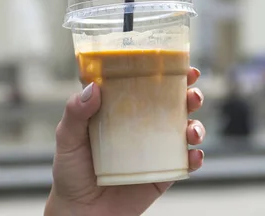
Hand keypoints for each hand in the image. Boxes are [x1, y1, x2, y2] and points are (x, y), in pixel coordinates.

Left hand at [45, 67, 205, 215]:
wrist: (80, 213)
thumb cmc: (71, 171)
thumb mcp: (67, 138)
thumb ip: (76, 113)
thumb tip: (93, 88)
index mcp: (124, 110)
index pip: (148, 84)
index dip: (168, 72)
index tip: (181, 64)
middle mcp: (144, 126)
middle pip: (175, 104)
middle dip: (191, 95)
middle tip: (193, 95)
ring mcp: (156, 150)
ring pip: (186, 131)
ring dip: (197, 126)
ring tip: (193, 131)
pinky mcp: (163, 173)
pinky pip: (185, 163)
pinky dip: (195, 158)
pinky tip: (194, 156)